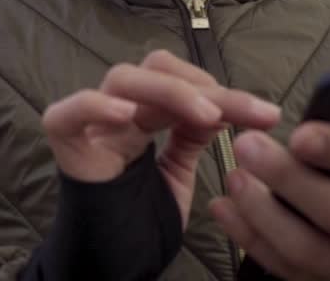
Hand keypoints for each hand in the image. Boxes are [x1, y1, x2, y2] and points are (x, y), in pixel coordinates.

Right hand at [43, 49, 281, 228]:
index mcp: (145, 117)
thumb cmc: (139, 224)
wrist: (108, 267)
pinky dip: (96, 105)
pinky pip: (69, 112)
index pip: (184, 82)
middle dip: (204, 86)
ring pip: (123, 79)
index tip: (265, 114)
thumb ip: (191, 137)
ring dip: (171, 91)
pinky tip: (128, 115)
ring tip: (207, 116)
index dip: (224, 91)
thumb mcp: (177, 174)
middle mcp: (118, 112)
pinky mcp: (64, 144)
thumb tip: (221, 105)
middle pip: (156, 69)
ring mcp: (90, 124)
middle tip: (244, 112)